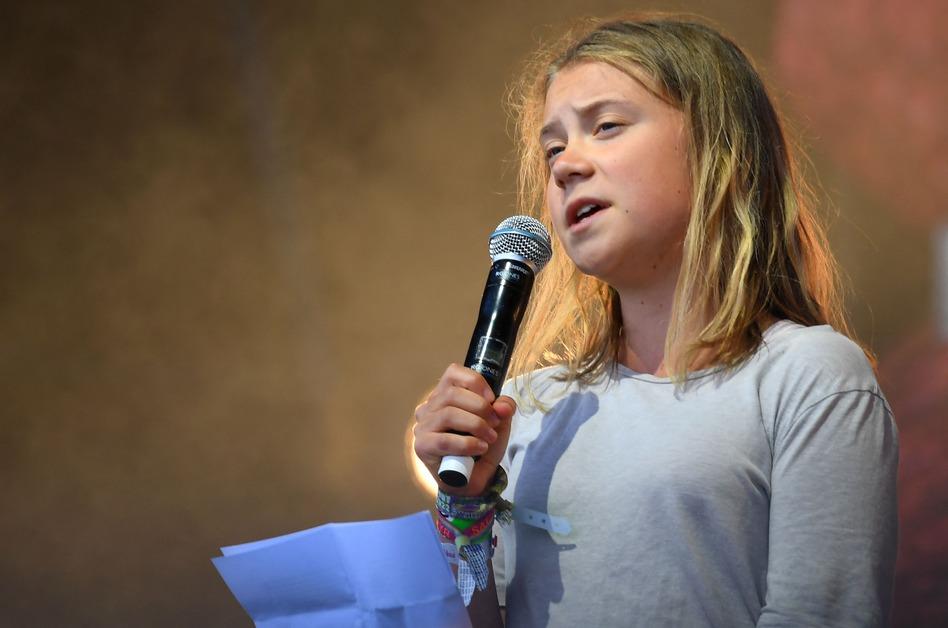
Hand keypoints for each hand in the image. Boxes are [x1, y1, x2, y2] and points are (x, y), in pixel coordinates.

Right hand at [413, 363, 515, 496]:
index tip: (491, 399)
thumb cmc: (482, 445)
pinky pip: (443, 440)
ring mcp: (423, 426)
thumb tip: (502, 406)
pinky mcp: (422, 446)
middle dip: (480, 407)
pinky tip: (479, 448)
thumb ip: (503, 409)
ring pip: (447, 414)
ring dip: (475, 425)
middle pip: (451, 394)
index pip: (453, 373)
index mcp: (445, 394)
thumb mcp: (499, 423)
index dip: (474, 382)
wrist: (474, 480)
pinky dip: (466, 443)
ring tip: (489, 437)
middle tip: (495, 423)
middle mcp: (430, 407)